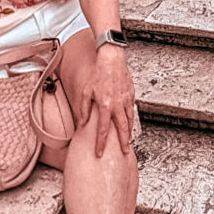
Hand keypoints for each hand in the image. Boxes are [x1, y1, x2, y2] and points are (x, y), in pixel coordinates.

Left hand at [79, 43, 134, 158]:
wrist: (112, 60)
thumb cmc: (98, 74)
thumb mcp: (86, 92)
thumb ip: (84, 109)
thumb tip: (82, 123)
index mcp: (105, 106)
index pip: (103, 130)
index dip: (101, 143)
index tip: (100, 153)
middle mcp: (117, 105)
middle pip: (122, 129)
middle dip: (123, 143)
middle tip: (125, 152)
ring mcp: (126, 100)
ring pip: (129, 121)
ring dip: (129, 133)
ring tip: (128, 141)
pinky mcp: (131, 95)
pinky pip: (132, 111)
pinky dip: (131, 120)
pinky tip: (129, 124)